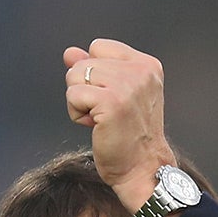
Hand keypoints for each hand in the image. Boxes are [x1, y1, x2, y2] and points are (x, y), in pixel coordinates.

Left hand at [62, 40, 177, 214]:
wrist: (142, 169)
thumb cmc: (129, 137)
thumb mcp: (116, 95)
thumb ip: (95, 69)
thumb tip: (70, 52)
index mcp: (147, 65)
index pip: (99, 47)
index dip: (95, 73)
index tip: (110, 99)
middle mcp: (140, 71)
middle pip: (84, 62)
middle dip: (85, 89)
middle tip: (106, 113)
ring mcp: (127, 85)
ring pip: (75, 76)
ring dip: (80, 102)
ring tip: (100, 119)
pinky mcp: (111, 102)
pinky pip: (73, 95)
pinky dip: (76, 113)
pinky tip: (95, 126)